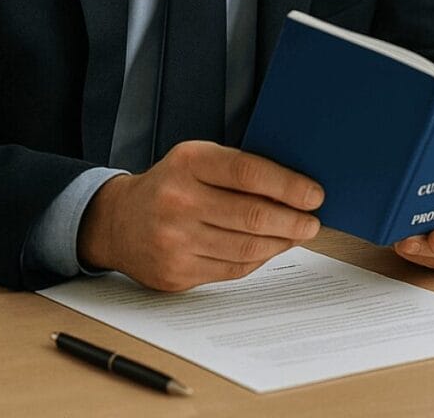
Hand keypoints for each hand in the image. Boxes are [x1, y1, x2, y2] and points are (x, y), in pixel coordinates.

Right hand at [77, 141, 323, 290]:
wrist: (117, 221)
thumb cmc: (172, 184)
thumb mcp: (198, 159)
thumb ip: (239, 168)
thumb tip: (297, 186)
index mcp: (189, 162)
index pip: (249, 173)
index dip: (289, 186)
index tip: (315, 195)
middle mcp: (179, 200)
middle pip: (252, 215)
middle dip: (293, 220)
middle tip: (313, 222)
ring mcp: (175, 241)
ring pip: (246, 247)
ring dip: (282, 242)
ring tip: (298, 234)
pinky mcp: (176, 274)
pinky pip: (232, 269)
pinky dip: (259, 259)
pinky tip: (271, 248)